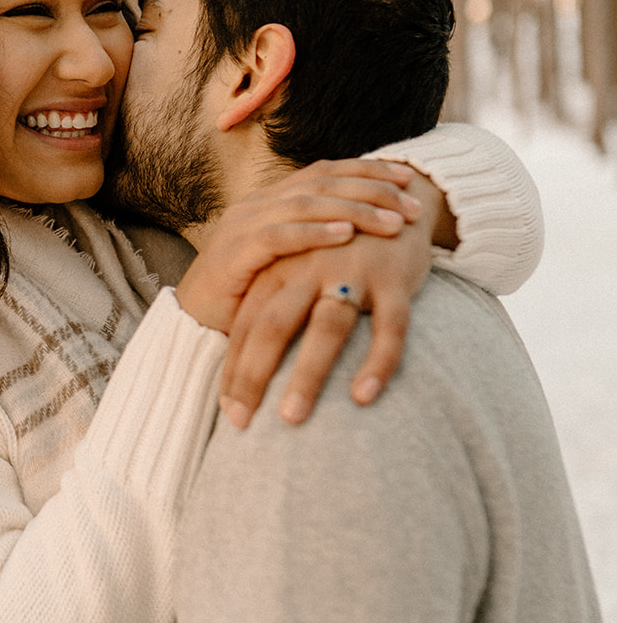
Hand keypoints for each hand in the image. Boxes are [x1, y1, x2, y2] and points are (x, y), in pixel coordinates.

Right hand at [175, 157, 420, 335]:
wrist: (193, 323)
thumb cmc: (249, 296)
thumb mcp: (290, 262)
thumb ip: (317, 242)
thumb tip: (368, 230)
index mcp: (272, 200)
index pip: (326, 172)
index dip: (368, 171)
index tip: (409, 178)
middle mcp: (258, 204)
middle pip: (323, 182)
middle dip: (372, 190)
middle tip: (412, 205)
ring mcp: (243, 225)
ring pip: (306, 204)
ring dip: (354, 210)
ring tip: (392, 221)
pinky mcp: (233, 253)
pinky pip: (278, 236)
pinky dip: (314, 232)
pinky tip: (345, 235)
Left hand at [219, 176, 441, 428]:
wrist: (396, 199)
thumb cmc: (337, 250)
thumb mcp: (297, 268)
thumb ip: (274, 306)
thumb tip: (247, 365)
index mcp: (279, 267)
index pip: (246, 324)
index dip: (234, 368)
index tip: (227, 412)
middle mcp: (308, 267)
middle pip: (274, 324)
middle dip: (253, 375)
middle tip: (240, 423)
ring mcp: (351, 271)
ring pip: (326, 327)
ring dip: (307, 373)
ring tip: (292, 418)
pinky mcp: (393, 278)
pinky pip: (389, 326)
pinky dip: (377, 361)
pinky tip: (363, 397)